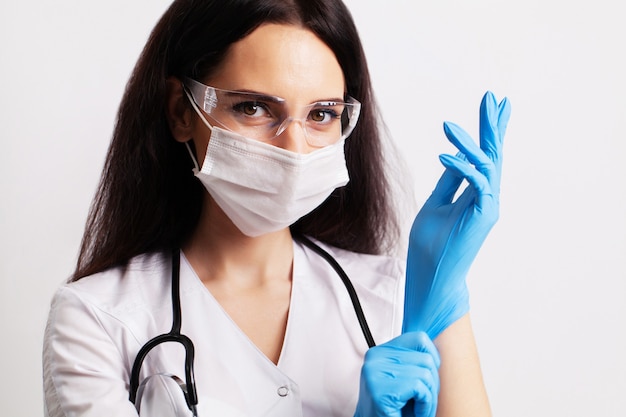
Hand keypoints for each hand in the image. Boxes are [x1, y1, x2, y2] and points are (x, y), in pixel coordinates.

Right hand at [354, 332, 440, 416]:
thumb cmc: (390, 408)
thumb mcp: (400, 379)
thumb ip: (411, 363)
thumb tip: (436, 354)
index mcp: (379, 352)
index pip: (418, 339)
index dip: (433, 356)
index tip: (431, 375)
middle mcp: (375, 358)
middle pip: (425, 359)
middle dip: (432, 384)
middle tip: (424, 400)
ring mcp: (375, 372)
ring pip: (425, 374)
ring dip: (429, 397)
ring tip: (420, 408)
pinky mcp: (381, 389)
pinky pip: (420, 388)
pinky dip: (425, 405)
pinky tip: (416, 412)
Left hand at [402, 91, 510, 338]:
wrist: (431, 276)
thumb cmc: (431, 244)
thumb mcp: (436, 205)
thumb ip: (448, 182)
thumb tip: (451, 157)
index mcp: (477, 193)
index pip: (486, 156)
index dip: (489, 130)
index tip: (493, 105)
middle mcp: (487, 197)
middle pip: (494, 154)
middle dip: (492, 125)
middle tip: (492, 97)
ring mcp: (488, 206)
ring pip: (487, 165)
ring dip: (471, 142)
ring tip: (449, 125)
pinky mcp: (483, 216)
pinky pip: (477, 184)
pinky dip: (462, 167)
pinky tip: (445, 154)